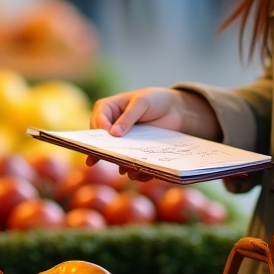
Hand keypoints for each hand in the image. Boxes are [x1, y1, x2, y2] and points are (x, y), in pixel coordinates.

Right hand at [88, 87, 221, 179]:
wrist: (176, 110)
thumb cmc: (156, 99)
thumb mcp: (142, 102)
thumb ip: (128, 117)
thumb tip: (113, 134)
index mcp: (108, 109)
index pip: (97, 120)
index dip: (98, 130)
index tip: (105, 139)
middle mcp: (112, 127)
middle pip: (101, 142)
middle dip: (103, 152)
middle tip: (98, 162)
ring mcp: (123, 141)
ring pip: (116, 156)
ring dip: (120, 164)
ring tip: (126, 170)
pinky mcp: (135, 152)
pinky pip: (130, 164)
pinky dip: (134, 170)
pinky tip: (139, 174)